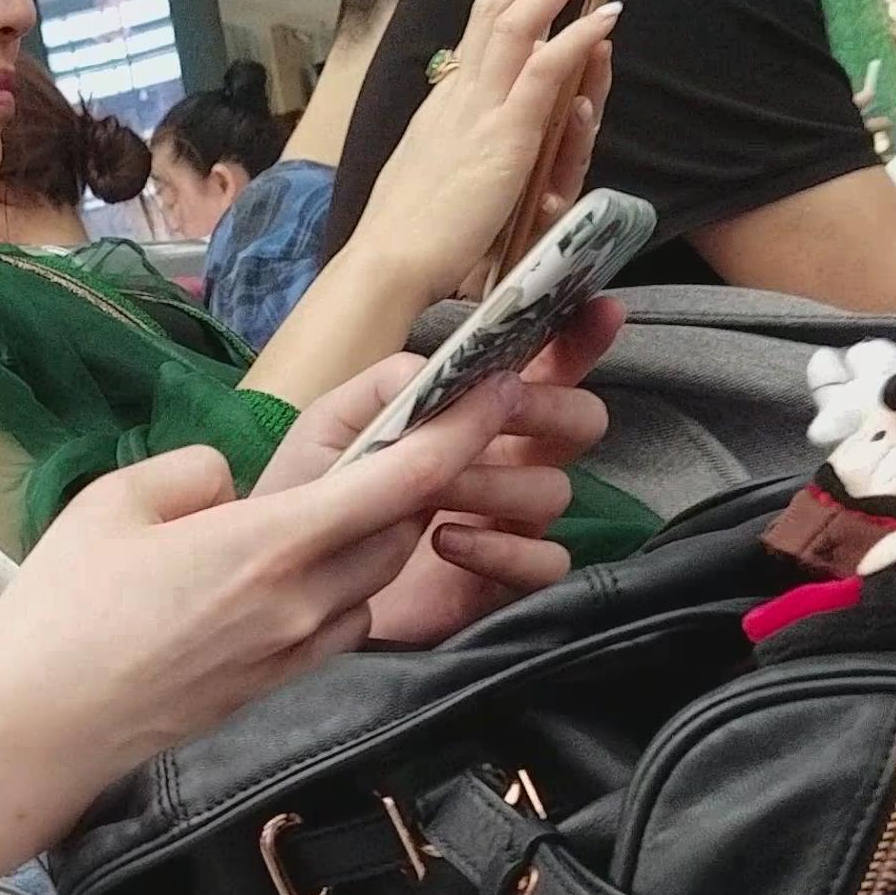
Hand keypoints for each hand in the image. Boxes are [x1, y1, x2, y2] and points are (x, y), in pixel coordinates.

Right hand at [0, 358, 567, 804]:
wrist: (39, 735)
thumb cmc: (63, 616)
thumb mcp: (113, 504)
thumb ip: (189, 472)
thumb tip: (228, 480)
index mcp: (271, 545)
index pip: (402, 480)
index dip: (461, 432)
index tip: (497, 391)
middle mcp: (303, 604)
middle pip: (403, 530)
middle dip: (417, 480)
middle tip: (402, 436)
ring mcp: (294, 654)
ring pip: (374, 580)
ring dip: (378, 536)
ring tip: (344, 501)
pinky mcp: (276, 688)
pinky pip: (340, 624)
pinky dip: (341, 588)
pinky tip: (294, 575)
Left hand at [254, 299, 618, 645]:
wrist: (295, 584)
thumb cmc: (317, 499)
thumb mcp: (333, 428)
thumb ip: (386, 386)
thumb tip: (444, 365)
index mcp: (472, 418)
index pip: (544, 370)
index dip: (578, 339)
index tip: (600, 310)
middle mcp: (503, 463)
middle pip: (578, 422)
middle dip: (548, 407)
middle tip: (504, 409)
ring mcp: (507, 522)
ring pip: (554, 489)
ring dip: (496, 482)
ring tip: (434, 490)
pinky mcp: (500, 581)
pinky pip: (546, 561)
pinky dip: (501, 549)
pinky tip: (447, 541)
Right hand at [352, 0, 619, 313]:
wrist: (389, 264)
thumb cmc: (407, 241)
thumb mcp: (431, 179)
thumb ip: (454, 152)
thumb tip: (475, 135)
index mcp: (442, 107)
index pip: (475, 33)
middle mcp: (458, 97)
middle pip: (493, 7)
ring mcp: (480, 112)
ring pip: (519, 23)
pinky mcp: (504, 138)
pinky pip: (544, 72)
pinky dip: (577, 38)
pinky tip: (606, 18)